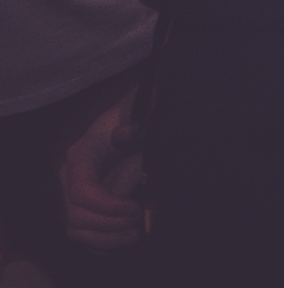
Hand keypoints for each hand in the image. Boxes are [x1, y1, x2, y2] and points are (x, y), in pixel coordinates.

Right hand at [60, 89, 144, 251]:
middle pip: (75, 215)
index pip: (83, 191)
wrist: (128, 119)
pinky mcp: (81, 205)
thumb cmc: (132, 117)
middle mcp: (70, 178)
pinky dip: (100, 243)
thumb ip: (132, 125)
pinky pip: (81, 233)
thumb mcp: (134, 114)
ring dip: (105, 239)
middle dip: (108, 225)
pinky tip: (122, 241)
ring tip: (134, 236)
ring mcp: (72, 194)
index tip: (136, 209)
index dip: (108, 206)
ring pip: (75, 228)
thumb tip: (128, 133)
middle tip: (139, 223)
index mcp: (81, 156)